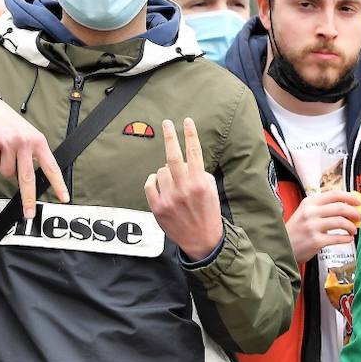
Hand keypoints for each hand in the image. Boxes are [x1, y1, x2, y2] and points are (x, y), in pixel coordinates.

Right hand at [0, 97, 68, 218]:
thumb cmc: (11, 126)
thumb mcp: (28, 136)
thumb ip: (32, 156)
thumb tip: (28, 181)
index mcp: (38, 141)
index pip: (51, 166)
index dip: (58, 184)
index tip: (64, 198)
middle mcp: (24, 142)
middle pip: (27, 177)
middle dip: (28, 198)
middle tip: (29, 213)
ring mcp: (8, 143)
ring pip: (6, 173)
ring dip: (3, 167)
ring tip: (3, 152)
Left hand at [144, 118, 223, 261]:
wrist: (202, 241)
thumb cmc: (207, 212)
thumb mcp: (210, 190)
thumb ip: (199, 173)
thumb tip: (185, 161)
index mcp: (200, 183)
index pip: (194, 153)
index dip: (190, 134)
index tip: (187, 121)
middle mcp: (184, 189)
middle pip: (173, 156)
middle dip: (170, 137)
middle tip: (166, 123)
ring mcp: (169, 199)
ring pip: (161, 171)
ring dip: (166, 171)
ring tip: (174, 182)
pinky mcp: (158, 208)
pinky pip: (150, 184)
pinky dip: (153, 180)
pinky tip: (159, 183)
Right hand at [286, 190, 360, 263]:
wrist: (282, 246)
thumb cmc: (295, 231)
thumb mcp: (304, 213)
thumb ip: (321, 208)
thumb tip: (346, 206)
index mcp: (308, 203)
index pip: (333, 194)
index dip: (349, 197)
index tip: (358, 201)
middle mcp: (310, 213)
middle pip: (340, 207)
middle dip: (354, 212)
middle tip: (358, 217)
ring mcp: (312, 227)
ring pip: (341, 222)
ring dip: (351, 226)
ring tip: (353, 230)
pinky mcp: (315, 241)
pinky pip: (337, 238)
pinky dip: (346, 238)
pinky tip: (348, 239)